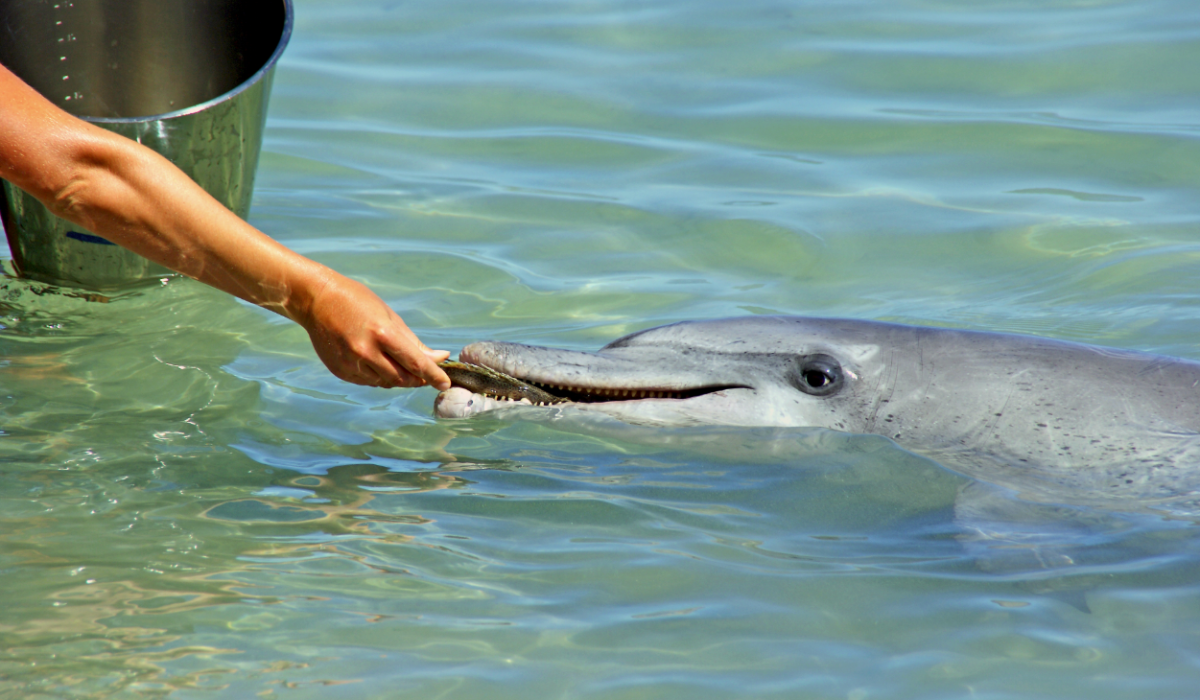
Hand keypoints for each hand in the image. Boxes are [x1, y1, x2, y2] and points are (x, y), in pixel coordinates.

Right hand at [298, 272, 450, 389]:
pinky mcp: (340, 371)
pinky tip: (376, 362)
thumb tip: (439, 358)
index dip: (434, 375)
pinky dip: (378, 376)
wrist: (316, 300)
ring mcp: (351, 364)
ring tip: (397, 362)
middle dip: (418, 378)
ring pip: (386, 383)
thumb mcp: (389, 316)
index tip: (445, 383)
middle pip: (403, 378)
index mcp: (382, 334)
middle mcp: (365, 352)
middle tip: (425, 374)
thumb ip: (413, 342)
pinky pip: (368, 381)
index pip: (415, 363)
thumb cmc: (358, 302)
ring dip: (398, 377)